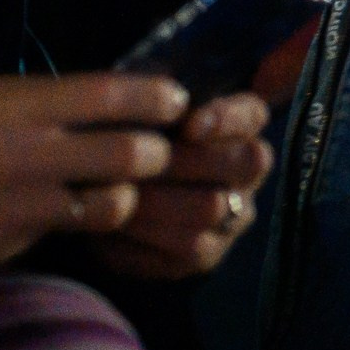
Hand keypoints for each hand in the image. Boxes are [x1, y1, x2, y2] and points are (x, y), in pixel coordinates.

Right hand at [0, 73, 182, 270]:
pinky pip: (63, 236)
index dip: (156, 96)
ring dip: (124, 199)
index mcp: (20, 105)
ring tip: (115, 192)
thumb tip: (39, 95)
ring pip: (112, 206)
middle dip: (156, 154)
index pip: (113, 93)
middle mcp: (34, 154)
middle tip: (154, 152)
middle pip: (132, 154)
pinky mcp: (13, 245)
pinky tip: (61, 221)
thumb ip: (6, 93)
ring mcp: (26, 205)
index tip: (174, 99)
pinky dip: (73, 229)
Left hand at [95, 94, 274, 279]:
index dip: (227, 119)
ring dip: (158, 201)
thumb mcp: (133, 109)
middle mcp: (246, 171)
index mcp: (238, 125)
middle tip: (135, 163)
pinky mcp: (207, 254)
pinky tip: (112, 224)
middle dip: (187, 163)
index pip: (252, 114)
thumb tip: (151, 95)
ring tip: (115, 193)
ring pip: (214, 208)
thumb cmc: (121, 139)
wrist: (98, 194)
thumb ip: (148, 96)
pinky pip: (188, 250)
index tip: (189, 125)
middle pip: (244, 163)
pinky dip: (145, 237)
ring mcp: (233, 215)